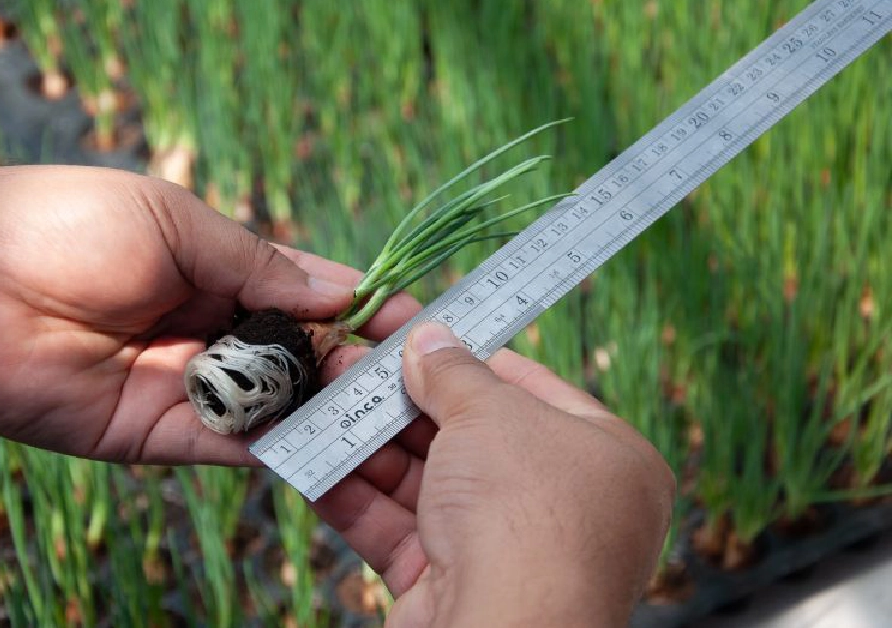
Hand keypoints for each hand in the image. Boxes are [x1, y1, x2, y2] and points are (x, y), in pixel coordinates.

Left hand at [0, 165, 417, 464]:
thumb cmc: (66, 223)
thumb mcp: (176, 223)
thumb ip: (257, 263)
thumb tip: (341, 291)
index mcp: (222, 273)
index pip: (308, 299)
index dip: (360, 310)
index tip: (413, 321)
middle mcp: (215, 332)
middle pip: (301, 358)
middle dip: (352, 367)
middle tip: (405, 380)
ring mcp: (189, 387)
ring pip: (274, 407)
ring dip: (323, 411)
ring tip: (376, 415)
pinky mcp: (157, 436)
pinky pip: (228, 447)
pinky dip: (273, 448)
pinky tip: (318, 444)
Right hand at [313, 322, 675, 627]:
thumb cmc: (524, 511)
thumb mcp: (493, 415)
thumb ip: (454, 373)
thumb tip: (429, 339)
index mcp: (604, 457)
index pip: (529, 388)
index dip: (467, 355)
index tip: (414, 329)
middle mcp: (560, 504)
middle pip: (468, 433)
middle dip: (400, 396)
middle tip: (346, 356)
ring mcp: (503, 549)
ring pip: (425, 480)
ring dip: (367, 439)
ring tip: (317, 393)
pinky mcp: (450, 587)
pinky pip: (400, 529)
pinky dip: (355, 495)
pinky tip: (311, 456)